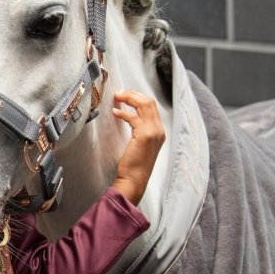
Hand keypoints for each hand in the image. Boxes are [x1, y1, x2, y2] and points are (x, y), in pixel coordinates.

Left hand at [111, 90, 165, 205]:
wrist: (134, 180)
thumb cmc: (133, 166)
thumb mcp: (139, 144)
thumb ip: (138, 130)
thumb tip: (128, 116)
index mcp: (159, 132)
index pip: (152, 106)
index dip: (138, 97)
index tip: (125, 96)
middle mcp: (159, 130)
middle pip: (149, 101)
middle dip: (133, 94)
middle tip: (119, 93)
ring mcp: (154, 132)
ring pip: (144, 104)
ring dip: (129, 98)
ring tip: (117, 97)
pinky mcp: (145, 135)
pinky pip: (133, 117)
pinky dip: (123, 113)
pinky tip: (115, 113)